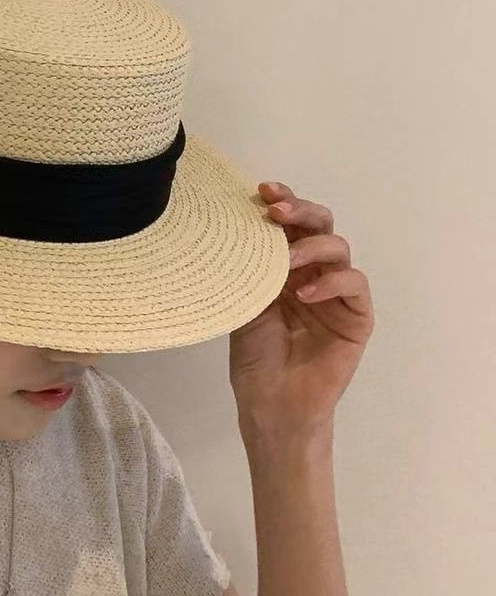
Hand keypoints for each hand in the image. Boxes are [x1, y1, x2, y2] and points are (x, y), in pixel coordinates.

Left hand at [228, 181, 374, 436]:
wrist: (271, 405)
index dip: (282, 202)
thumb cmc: (256, 361)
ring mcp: (338, 294)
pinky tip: (304, 294)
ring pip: (339, 248)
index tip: (261, 190)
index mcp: (286, 269)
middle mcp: (314, 274)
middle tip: (277, 208)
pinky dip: (330, 282)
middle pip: (321, 226)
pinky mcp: (357, 317)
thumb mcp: (244, 307)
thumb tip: (238, 228)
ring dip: (312, 246)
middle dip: (300, 211)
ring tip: (286, 259)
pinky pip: (354, 285)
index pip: (291, 225)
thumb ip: (250, 271)